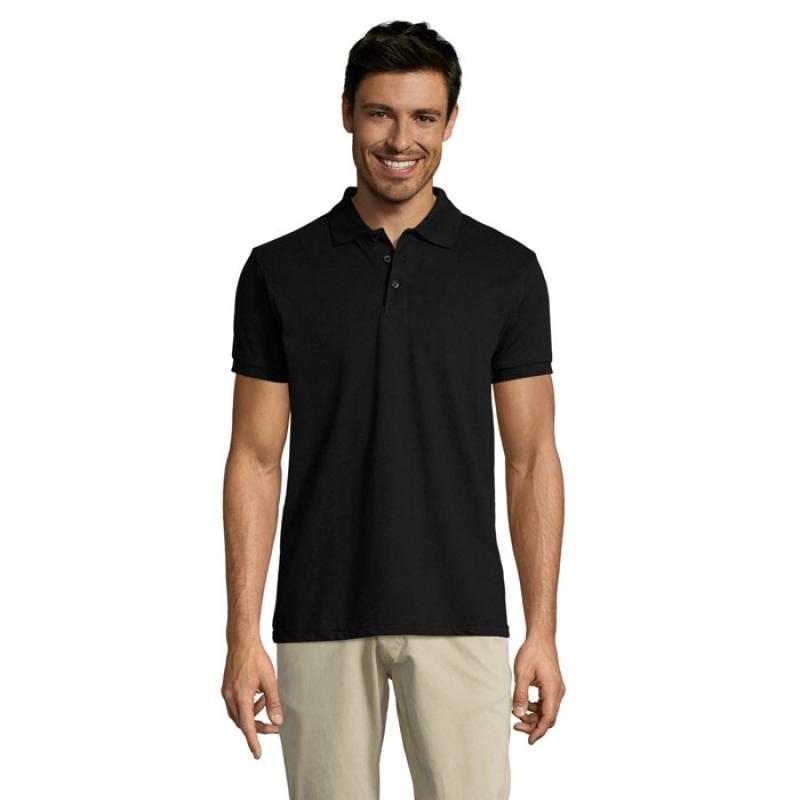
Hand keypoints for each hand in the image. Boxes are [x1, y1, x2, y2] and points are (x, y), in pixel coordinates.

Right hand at [221, 638, 283, 758]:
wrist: (242, 641)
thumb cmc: (256, 658)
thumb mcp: (269, 680)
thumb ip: (273, 702)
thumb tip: (277, 720)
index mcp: (240, 696)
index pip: (247, 726)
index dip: (253, 741)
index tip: (257, 754)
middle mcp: (230, 697)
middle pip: (242, 723)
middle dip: (258, 727)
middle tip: (274, 728)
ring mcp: (226, 693)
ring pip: (239, 714)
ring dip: (253, 715)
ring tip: (267, 702)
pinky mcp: (227, 688)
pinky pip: (236, 705)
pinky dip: (248, 706)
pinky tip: (258, 696)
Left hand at [511, 635, 565, 744]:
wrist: (541, 637)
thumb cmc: (532, 652)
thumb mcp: (522, 674)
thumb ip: (521, 695)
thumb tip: (519, 714)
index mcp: (553, 689)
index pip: (548, 718)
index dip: (539, 731)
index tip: (530, 741)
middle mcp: (558, 691)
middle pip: (548, 717)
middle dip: (533, 725)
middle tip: (516, 726)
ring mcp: (556, 688)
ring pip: (547, 710)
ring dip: (534, 716)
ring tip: (517, 714)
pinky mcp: (552, 685)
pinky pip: (546, 702)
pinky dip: (536, 707)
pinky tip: (524, 704)